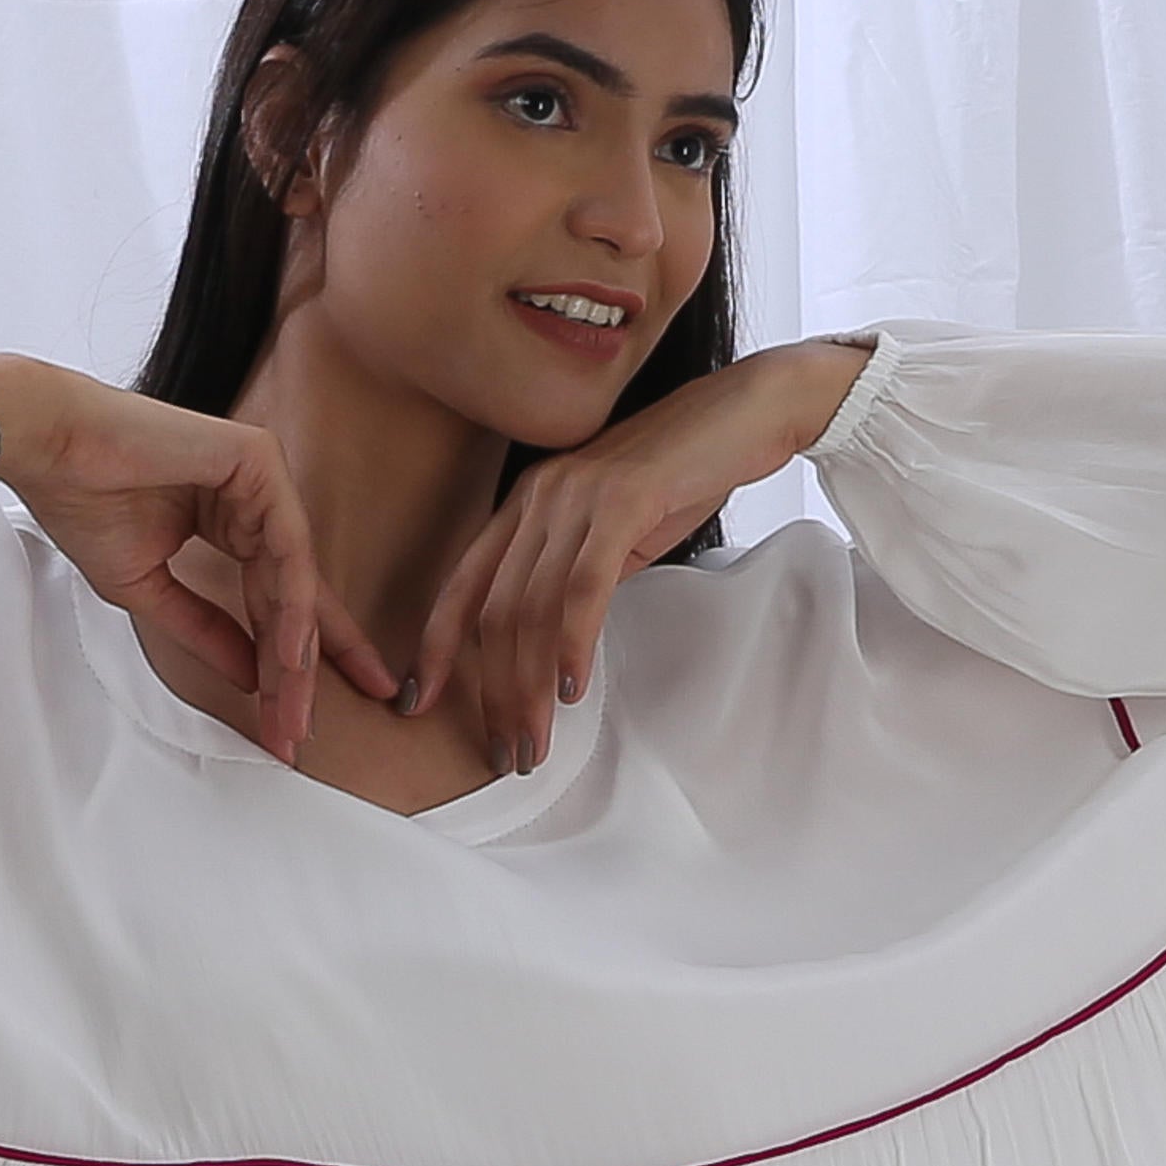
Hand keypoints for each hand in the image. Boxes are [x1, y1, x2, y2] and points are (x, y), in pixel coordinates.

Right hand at [0, 357, 398, 761]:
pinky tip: (289, 657)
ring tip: (293, 713)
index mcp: (231, 520)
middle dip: (300, 673)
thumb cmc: (82, 502)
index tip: (295, 728)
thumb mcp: (151, 590)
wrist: (47, 447)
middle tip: (301, 737)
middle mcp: (254, 499)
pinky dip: (291, 605)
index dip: (286, 665)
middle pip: (294, 597)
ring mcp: (261, 476)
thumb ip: (205, 630)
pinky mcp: (258, 460)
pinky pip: (286, 547)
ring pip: (296, 580)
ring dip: (295, 653)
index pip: (274, 600)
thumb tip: (252, 678)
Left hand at [405, 338, 876, 767]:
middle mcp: (539, 497)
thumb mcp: (611, 529)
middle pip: (495, 614)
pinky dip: (573, 643)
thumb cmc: (683, 473)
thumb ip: (575, 574)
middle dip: (494, 695)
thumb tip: (554, 643)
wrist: (745, 411)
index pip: (462, 587)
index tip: (420, 705)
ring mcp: (577, 495)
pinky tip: (572, 689)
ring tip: (537, 744)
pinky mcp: (622, 499)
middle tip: (508, 755)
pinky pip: (584, 586)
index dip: (434, 650)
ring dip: (530, 689)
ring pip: (533, 610)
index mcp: (526, 505)